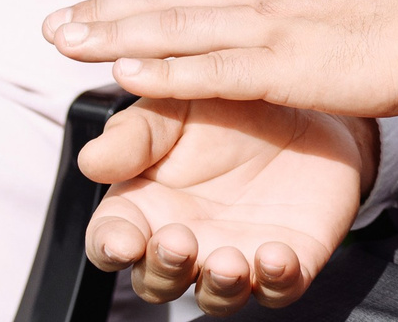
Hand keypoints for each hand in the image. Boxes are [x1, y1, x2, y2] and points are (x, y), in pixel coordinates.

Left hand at [46, 0, 397, 116]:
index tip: (97, 2)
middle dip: (106, 10)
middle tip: (54, 26)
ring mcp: (272, 22)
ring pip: (175, 27)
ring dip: (113, 36)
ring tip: (65, 45)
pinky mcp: (286, 63)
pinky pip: (210, 69)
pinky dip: (162, 71)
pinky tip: (123, 77)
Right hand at [83, 96, 368, 313]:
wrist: (306, 101)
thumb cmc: (227, 109)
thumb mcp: (176, 108)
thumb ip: (135, 133)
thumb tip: (91, 160)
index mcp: (146, 209)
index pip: (110, 242)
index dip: (111, 247)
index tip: (123, 241)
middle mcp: (186, 243)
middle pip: (158, 281)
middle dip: (164, 270)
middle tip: (178, 242)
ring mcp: (236, 257)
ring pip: (216, 296)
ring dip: (219, 287)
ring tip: (228, 262)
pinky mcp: (289, 260)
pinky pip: (280, 287)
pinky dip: (277, 280)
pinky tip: (277, 256)